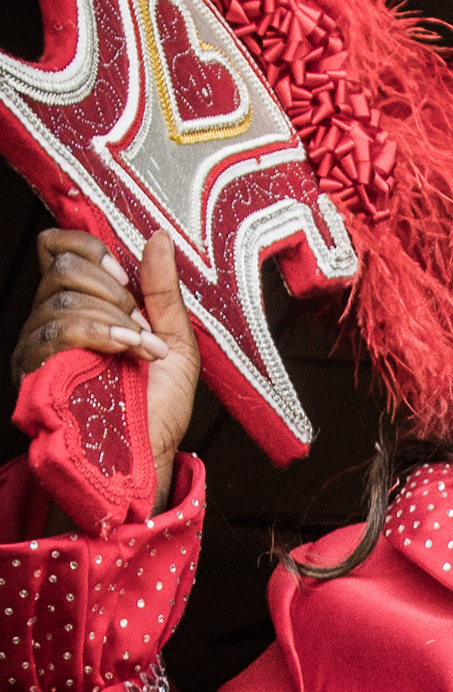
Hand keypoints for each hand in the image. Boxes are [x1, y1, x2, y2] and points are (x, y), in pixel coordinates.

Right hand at [12, 229, 200, 506]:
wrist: (153, 452)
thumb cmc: (162, 405)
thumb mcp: (176, 338)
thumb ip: (163, 289)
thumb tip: (160, 238)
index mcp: (87, 306)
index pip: (62, 249)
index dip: (90, 248)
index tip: (124, 275)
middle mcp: (56, 320)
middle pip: (64, 268)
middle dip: (115, 291)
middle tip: (140, 326)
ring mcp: (42, 345)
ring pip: (64, 299)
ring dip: (116, 319)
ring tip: (141, 348)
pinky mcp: (38, 371)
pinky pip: (57, 331)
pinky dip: (102, 334)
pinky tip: (126, 351)